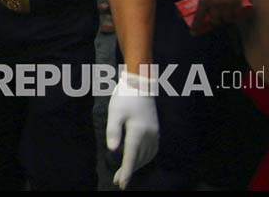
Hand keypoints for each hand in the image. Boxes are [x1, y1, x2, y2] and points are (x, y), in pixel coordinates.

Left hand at [106, 71, 158, 188]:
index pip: (131, 156)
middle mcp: (149, 135)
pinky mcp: (156, 131)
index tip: (121, 184)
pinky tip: (138, 161)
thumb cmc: (125, 97)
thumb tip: (112, 150)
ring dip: (136, 166)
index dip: (126, 171)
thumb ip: (113, 131)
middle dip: (129, 171)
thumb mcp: (115, 112)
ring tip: (124, 174)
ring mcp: (154, 133)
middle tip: (118, 181)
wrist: (140, 84)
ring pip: (146, 156)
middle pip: (139, 159)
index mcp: (138, 131)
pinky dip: (144, 159)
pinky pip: (152, 151)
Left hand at [192, 0, 242, 34]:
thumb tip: (194, 3)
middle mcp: (216, 5)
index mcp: (204, 1)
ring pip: (227, 20)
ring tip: (224, 17)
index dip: (196, 27)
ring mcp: (227, 4)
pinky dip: (234, 17)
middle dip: (214, 22)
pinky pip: (236, 15)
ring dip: (224, 20)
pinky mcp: (236, 2)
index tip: (193, 33)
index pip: (199, 18)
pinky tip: (233, 15)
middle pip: (215, 21)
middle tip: (214, 20)